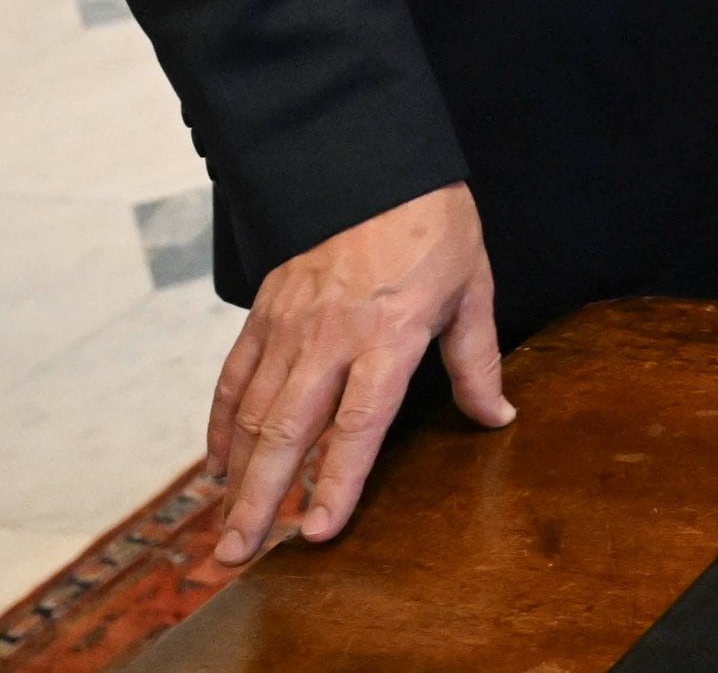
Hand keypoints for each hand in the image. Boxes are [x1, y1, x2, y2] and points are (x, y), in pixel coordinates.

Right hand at [205, 182, 512, 562]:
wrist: (376, 163)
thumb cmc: (435, 226)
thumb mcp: (473, 290)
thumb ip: (477, 361)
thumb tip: (497, 417)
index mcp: (389, 335)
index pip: (358, 425)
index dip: (337, 483)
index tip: (318, 532)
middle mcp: (330, 337)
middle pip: (288, 432)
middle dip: (260, 500)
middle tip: (238, 555)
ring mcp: (290, 325)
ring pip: (254, 414)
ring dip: (236, 476)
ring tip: (224, 529)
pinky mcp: (264, 312)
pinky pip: (236, 378)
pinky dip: (222, 425)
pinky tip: (218, 465)